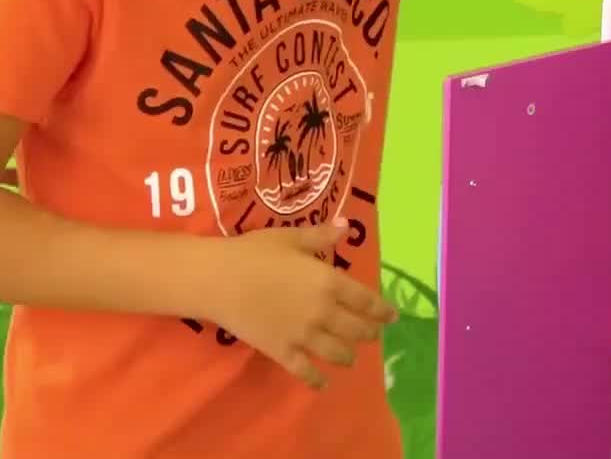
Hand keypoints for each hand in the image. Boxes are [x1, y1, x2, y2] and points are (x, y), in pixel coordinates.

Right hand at [205, 221, 397, 388]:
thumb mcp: (290, 238)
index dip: (382, 310)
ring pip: (338, 353)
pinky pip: (306, 372)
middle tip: (371, 334)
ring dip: (348, 356)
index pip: (366, 300)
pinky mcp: (283, 352)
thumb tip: (347, 226)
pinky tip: (322, 383)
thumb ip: (321, 236)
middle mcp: (323, 312)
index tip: (392, 317)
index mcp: (328, 282)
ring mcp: (304, 336)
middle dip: (368, 333)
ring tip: (350, 356)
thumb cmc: (253, 252)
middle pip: (357, 330)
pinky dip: (317, 380)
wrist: (219, 279)